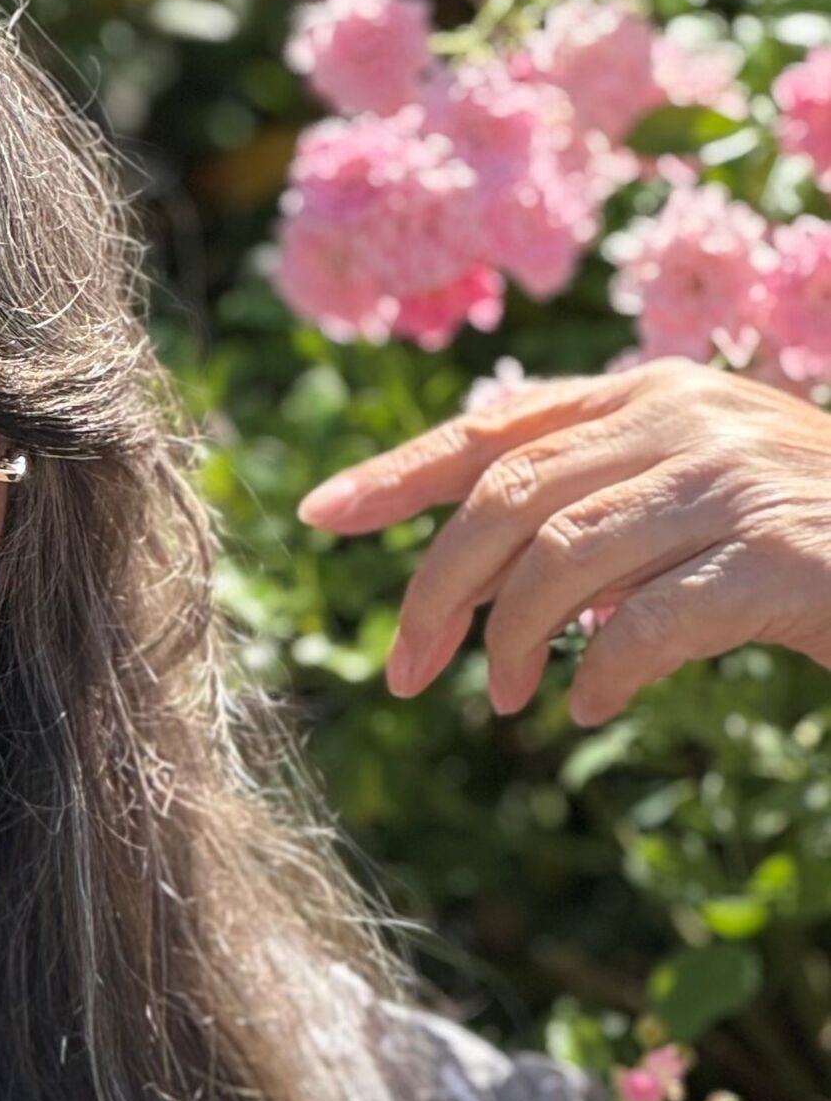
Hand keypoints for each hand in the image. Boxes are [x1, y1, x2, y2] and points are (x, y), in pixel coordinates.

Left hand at [295, 358, 830, 722]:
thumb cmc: (811, 534)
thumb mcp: (695, 493)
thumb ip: (599, 504)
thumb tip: (483, 580)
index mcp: (653, 395)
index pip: (496, 427)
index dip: (398, 472)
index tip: (320, 513)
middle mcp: (686, 419)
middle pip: (505, 497)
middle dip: (436, 590)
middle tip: (404, 671)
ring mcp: (736, 482)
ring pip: (561, 556)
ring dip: (510, 640)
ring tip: (504, 700)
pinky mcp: (781, 557)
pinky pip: (651, 620)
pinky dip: (604, 671)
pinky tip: (588, 705)